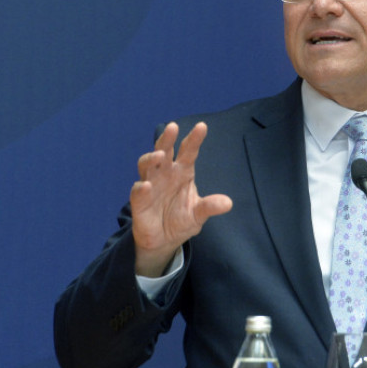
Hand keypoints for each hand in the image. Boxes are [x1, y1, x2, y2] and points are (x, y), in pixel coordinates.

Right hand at [130, 122, 231, 276]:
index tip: (202, 126)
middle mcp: (165, 173)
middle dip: (167, 139)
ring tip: (159, 155)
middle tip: (173, 127)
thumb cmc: (181, 221)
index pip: (188, 151)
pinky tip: (147, 186)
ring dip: (151, 157)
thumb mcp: (198, 214)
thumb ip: (210, 206)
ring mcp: (150, 184)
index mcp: (183, 172)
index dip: (194, 139)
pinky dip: (141, 188)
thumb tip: (228, 203)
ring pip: (146, 164)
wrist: (164, 241)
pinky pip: (138, 190)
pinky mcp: (139, 200)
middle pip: (164, 150)